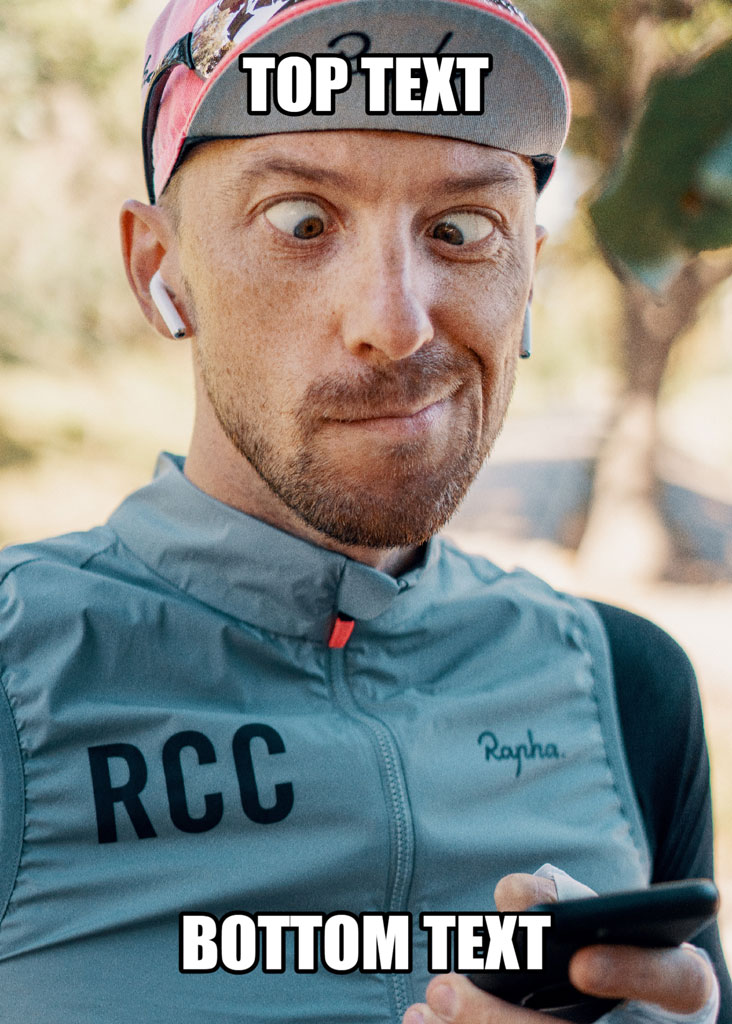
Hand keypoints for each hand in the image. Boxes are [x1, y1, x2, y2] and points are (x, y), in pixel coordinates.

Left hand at [403, 873, 714, 1023]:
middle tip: (443, 990)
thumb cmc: (606, 942)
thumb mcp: (594, 914)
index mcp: (677, 984)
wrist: (622, 1000)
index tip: (579, 962)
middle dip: (502, 1022)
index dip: (631, 971)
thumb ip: (559, 902)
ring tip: (424, 1008)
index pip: (676, 981)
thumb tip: (515, 899)